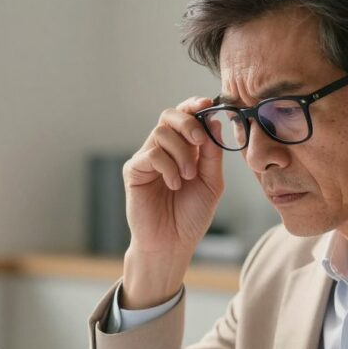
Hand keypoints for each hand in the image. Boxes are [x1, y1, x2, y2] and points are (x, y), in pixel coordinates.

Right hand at [121, 97, 224, 308]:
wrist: (172, 244)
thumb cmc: (191, 216)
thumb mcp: (211, 182)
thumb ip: (212, 153)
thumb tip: (213, 120)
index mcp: (183, 149)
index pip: (185, 117)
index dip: (195, 106)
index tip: (209, 104)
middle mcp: (163, 150)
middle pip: (169, 116)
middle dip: (188, 123)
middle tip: (200, 141)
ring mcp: (146, 159)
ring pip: (161, 133)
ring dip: (182, 153)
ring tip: (188, 177)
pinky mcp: (134, 171)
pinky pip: (151, 154)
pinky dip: (168, 167)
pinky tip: (174, 185)